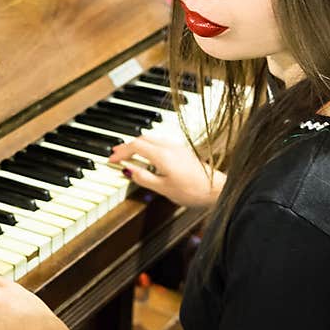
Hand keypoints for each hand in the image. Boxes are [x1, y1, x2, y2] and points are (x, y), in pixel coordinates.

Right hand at [109, 135, 224, 206]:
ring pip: (151, 138)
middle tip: (116, 154)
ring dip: (137, 144)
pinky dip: (148, 145)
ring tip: (129, 153)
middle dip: (127, 145)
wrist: (217, 189)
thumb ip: (144, 178)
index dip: (121, 152)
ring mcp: (177, 147)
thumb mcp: (163, 188)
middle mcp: (169, 147)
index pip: (135, 146)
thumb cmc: (193, 191)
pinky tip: (148, 154)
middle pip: (142, 138)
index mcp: (162, 155)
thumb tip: (128, 171)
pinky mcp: (183, 150)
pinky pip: (160, 142)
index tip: (112, 159)